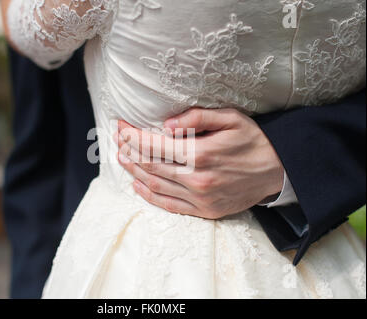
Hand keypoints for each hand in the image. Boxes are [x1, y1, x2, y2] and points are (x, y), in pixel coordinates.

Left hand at [115, 108, 284, 219]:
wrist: (278, 172)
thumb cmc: (254, 141)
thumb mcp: (231, 119)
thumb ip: (198, 117)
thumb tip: (167, 125)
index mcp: (202, 154)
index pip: (155, 145)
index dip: (133, 135)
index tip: (121, 126)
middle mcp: (197, 179)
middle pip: (150, 165)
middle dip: (129, 150)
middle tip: (118, 139)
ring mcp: (200, 199)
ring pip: (155, 185)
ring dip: (134, 171)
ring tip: (122, 158)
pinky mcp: (204, 211)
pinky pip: (169, 205)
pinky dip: (149, 196)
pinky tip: (138, 184)